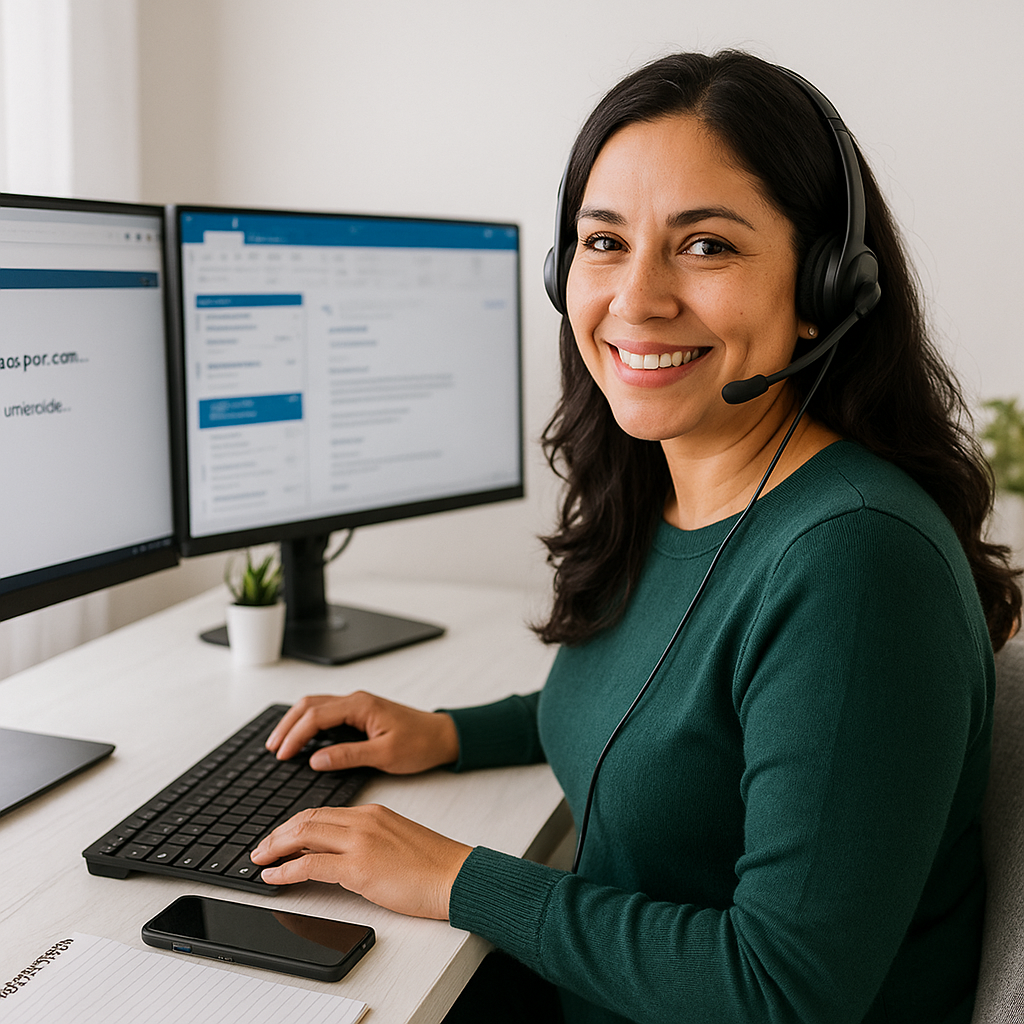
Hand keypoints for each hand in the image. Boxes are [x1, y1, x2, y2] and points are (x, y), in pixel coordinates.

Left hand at [250, 804, 471, 918]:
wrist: (456, 876)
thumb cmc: (433, 865)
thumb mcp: (396, 840)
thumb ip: (368, 840)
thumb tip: (339, 854)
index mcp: (372, 813)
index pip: (322, 812)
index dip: (294, 825)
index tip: (279, 838)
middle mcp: (363, 821)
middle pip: (307, 819)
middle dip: (277, 834)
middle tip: (260, 849)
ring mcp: (360, 842)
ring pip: (303, 835)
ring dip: (275, 848)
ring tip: (259, 861)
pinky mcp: (359, 868)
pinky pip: (311, 865)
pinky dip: (286, 870)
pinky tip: (274, 878)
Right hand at [265, 692, 459, 773]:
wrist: (443, 737)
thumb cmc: (420, 744)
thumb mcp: (385, 755)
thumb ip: (349, 755)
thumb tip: (317, 760)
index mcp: (360, 706)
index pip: (316, 716)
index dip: (295, 735)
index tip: (281, 754)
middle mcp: (356, 701)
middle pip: (309, 705)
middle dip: (287, 725)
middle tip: (272, 747)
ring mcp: (357, 705)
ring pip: (316, 705)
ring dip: (295, 721)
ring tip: (280, 743)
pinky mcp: (360, 713)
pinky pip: (326, 712)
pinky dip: (309, 723)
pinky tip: (303, 738)